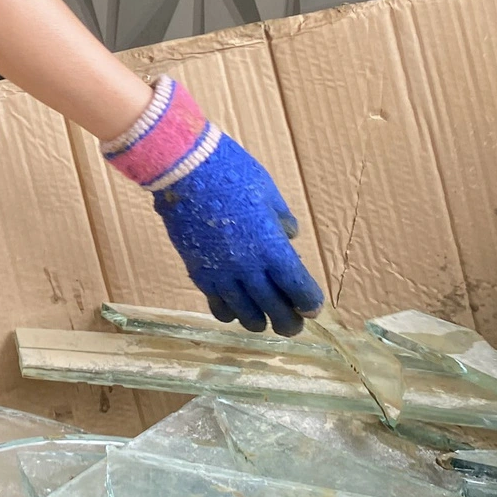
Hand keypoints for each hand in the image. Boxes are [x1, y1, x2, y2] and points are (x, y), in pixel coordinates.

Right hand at [102, 77, 322, 335]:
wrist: (184, 170)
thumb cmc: (232, 173)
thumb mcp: (268, 192)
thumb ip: (282, 220)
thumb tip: (289, 236)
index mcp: (272, 247)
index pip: (298, 288)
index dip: (309, 303)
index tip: (312, 308)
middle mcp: (250, 268)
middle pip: (274, 309)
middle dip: (288, 322)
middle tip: (293, 326)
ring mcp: (222, 273)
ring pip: (245, 314)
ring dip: (258, 321)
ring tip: (263, 322)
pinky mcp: (199, 273)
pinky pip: (217, 304)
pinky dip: (229, 312)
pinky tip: (234, 310)